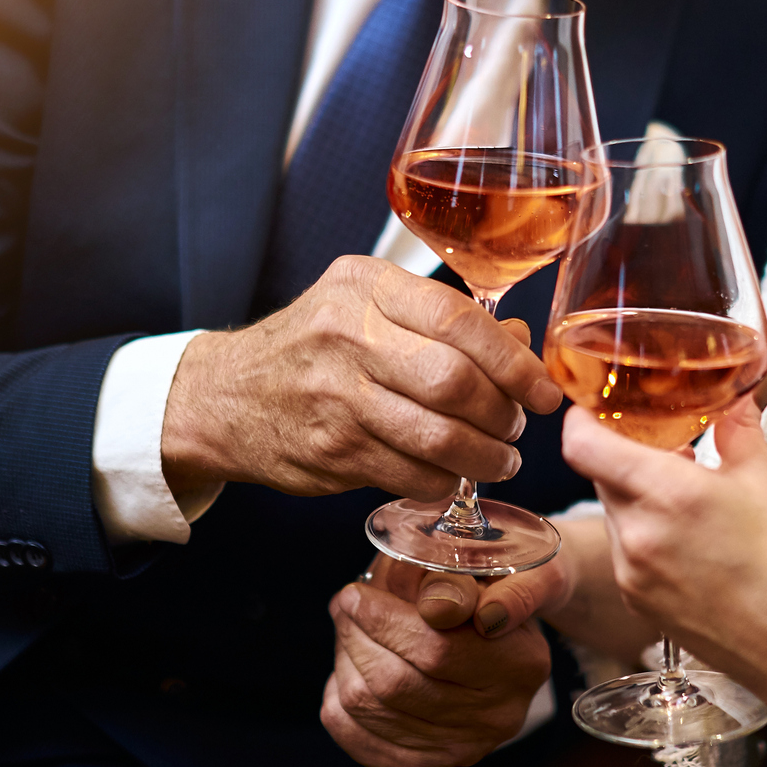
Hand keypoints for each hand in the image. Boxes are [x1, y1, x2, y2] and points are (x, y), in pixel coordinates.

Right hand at [160, 256, 563, 501]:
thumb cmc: (313, 347)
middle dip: (503, 412)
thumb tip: (522, 344)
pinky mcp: (329, 450)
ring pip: (437, 436)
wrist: (224, 395)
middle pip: (454, 381)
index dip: (513, 361)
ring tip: (500, 458)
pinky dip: (444, 480)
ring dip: (484, 456)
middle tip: (517, 427)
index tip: (543, 390)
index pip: (458, 320)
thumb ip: (443, 322)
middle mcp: (347, 335)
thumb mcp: (368, 309)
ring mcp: (335, 396)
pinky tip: (452, 474)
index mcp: (365, 287)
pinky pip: (410, 473)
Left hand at [321, 556, 552, 766]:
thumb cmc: (489, 595)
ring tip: (347, 630)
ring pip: (370, 710)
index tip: (356, 593)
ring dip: (344, 662)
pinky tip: (348, 671)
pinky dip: (338, 704)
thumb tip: (434, 606)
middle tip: (344, 604)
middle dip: (355, 636)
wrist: (501, 642)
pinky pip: (360, 742)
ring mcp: (462, 750)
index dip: (382, 619)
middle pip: (395, 683)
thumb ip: (458, 584)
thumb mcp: (488, 572)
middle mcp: (498, 717)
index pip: (435, 650)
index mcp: (521, 664)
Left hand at [560, 399, 766, 761]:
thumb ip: (738, 428)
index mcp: (666, 493)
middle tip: (662, 449)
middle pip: (599, 475)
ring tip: (684, 500)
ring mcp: (631, 572)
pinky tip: (685, 539)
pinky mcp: (636, 601)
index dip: (582, 418)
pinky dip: (644, 534)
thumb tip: (735, 396)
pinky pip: (624, 551)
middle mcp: (637, 534)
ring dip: (636, 497)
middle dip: (624, 456)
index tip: (597, 409)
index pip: (582, 445)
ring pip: (613, 513)